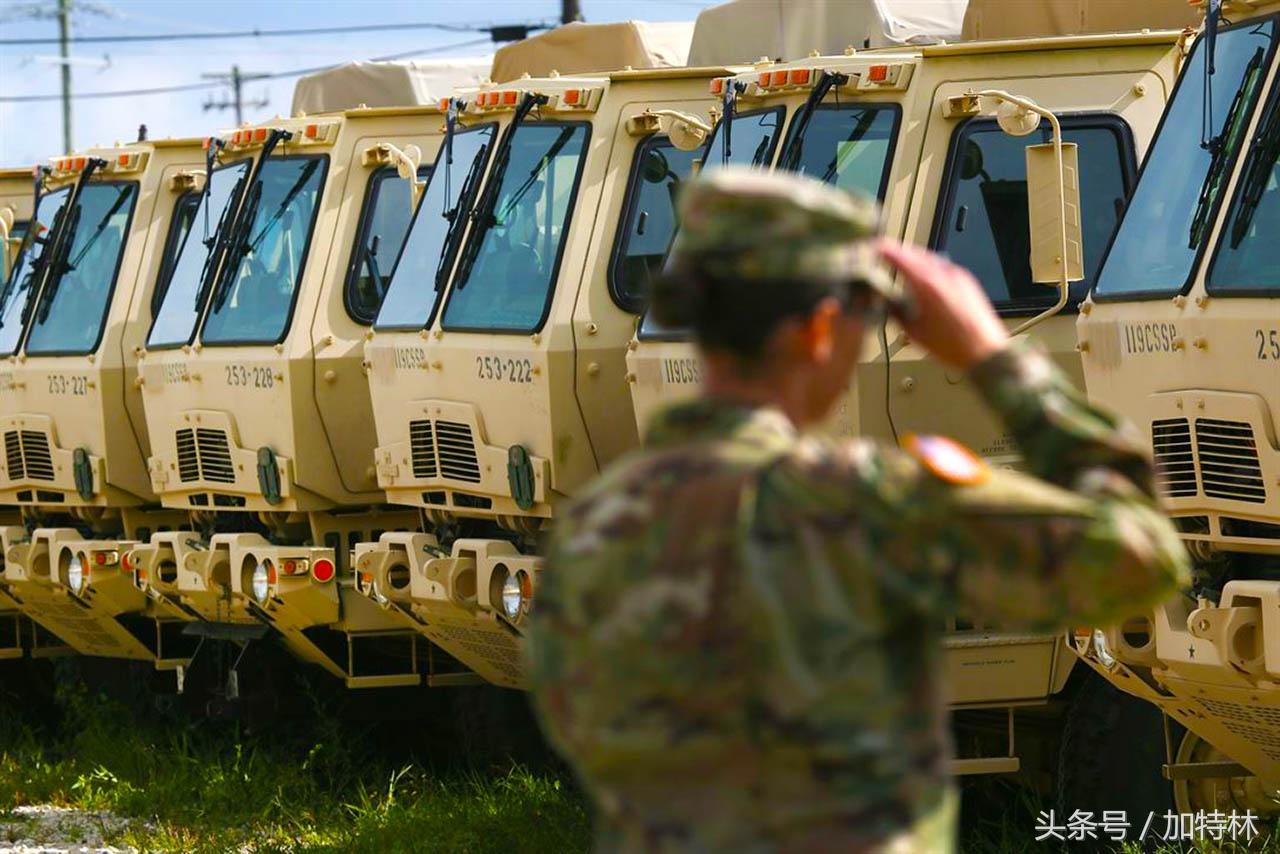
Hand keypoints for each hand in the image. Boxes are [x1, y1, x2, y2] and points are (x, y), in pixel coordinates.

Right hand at [877, 239, 1007, 369]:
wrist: (985, 351)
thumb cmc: (952, 345)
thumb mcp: (914, 331)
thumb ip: (897, 311)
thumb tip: (886, 303)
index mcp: (926, 283)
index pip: (899, 255)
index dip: (883, 249)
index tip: (873, 248)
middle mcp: (943, 273)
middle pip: (914, 252)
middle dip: (898, 253)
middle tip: (884, 256)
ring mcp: (957, 275)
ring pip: (929, 258)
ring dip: (913, 260)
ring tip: (902, 268)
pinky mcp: (967, 281)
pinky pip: (942, 266)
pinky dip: (928, 268)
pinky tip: (924, 281)